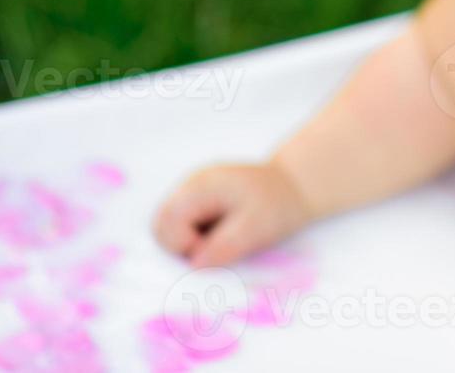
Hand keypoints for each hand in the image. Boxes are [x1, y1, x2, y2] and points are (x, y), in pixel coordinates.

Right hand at [152, 160, 309, 269]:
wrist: (294, 187)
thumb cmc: (278, 205)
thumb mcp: (258, 227)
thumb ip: (226, 245)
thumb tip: (194, 267)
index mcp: (199, 187)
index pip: (167, 224)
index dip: (185, 246)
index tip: (214, 253)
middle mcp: (188, 187)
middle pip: (160, 227)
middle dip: (181, 249)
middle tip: (216, 253)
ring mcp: (190, 196)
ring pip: (168, 231)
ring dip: (189, 247)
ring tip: (222, 244)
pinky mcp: (197, 207)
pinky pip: (182, 230)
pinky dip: (196, 242)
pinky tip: (221, 239)